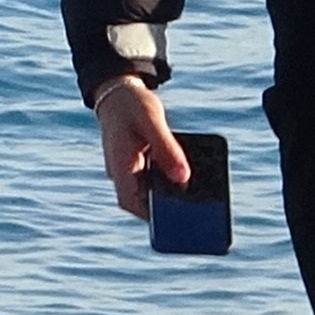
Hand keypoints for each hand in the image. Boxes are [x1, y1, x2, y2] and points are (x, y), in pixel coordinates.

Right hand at [93, 79, 190, 218]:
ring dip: (167, 197)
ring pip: (147, 193)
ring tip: (195, 199)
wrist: (118, 92)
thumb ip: (167, 148)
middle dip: (165, 209)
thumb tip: (183, 177)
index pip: (131, 201)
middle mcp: (121, 172)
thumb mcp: (152, 119)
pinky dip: (167, 183)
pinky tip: (185, 178)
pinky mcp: (137, 165)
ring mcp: (128, 170)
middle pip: (142, 202)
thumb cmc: (133, 104)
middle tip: (194, 213)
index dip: (151, 216)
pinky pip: (152, 180)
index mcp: (120, 164)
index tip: (174, 222)